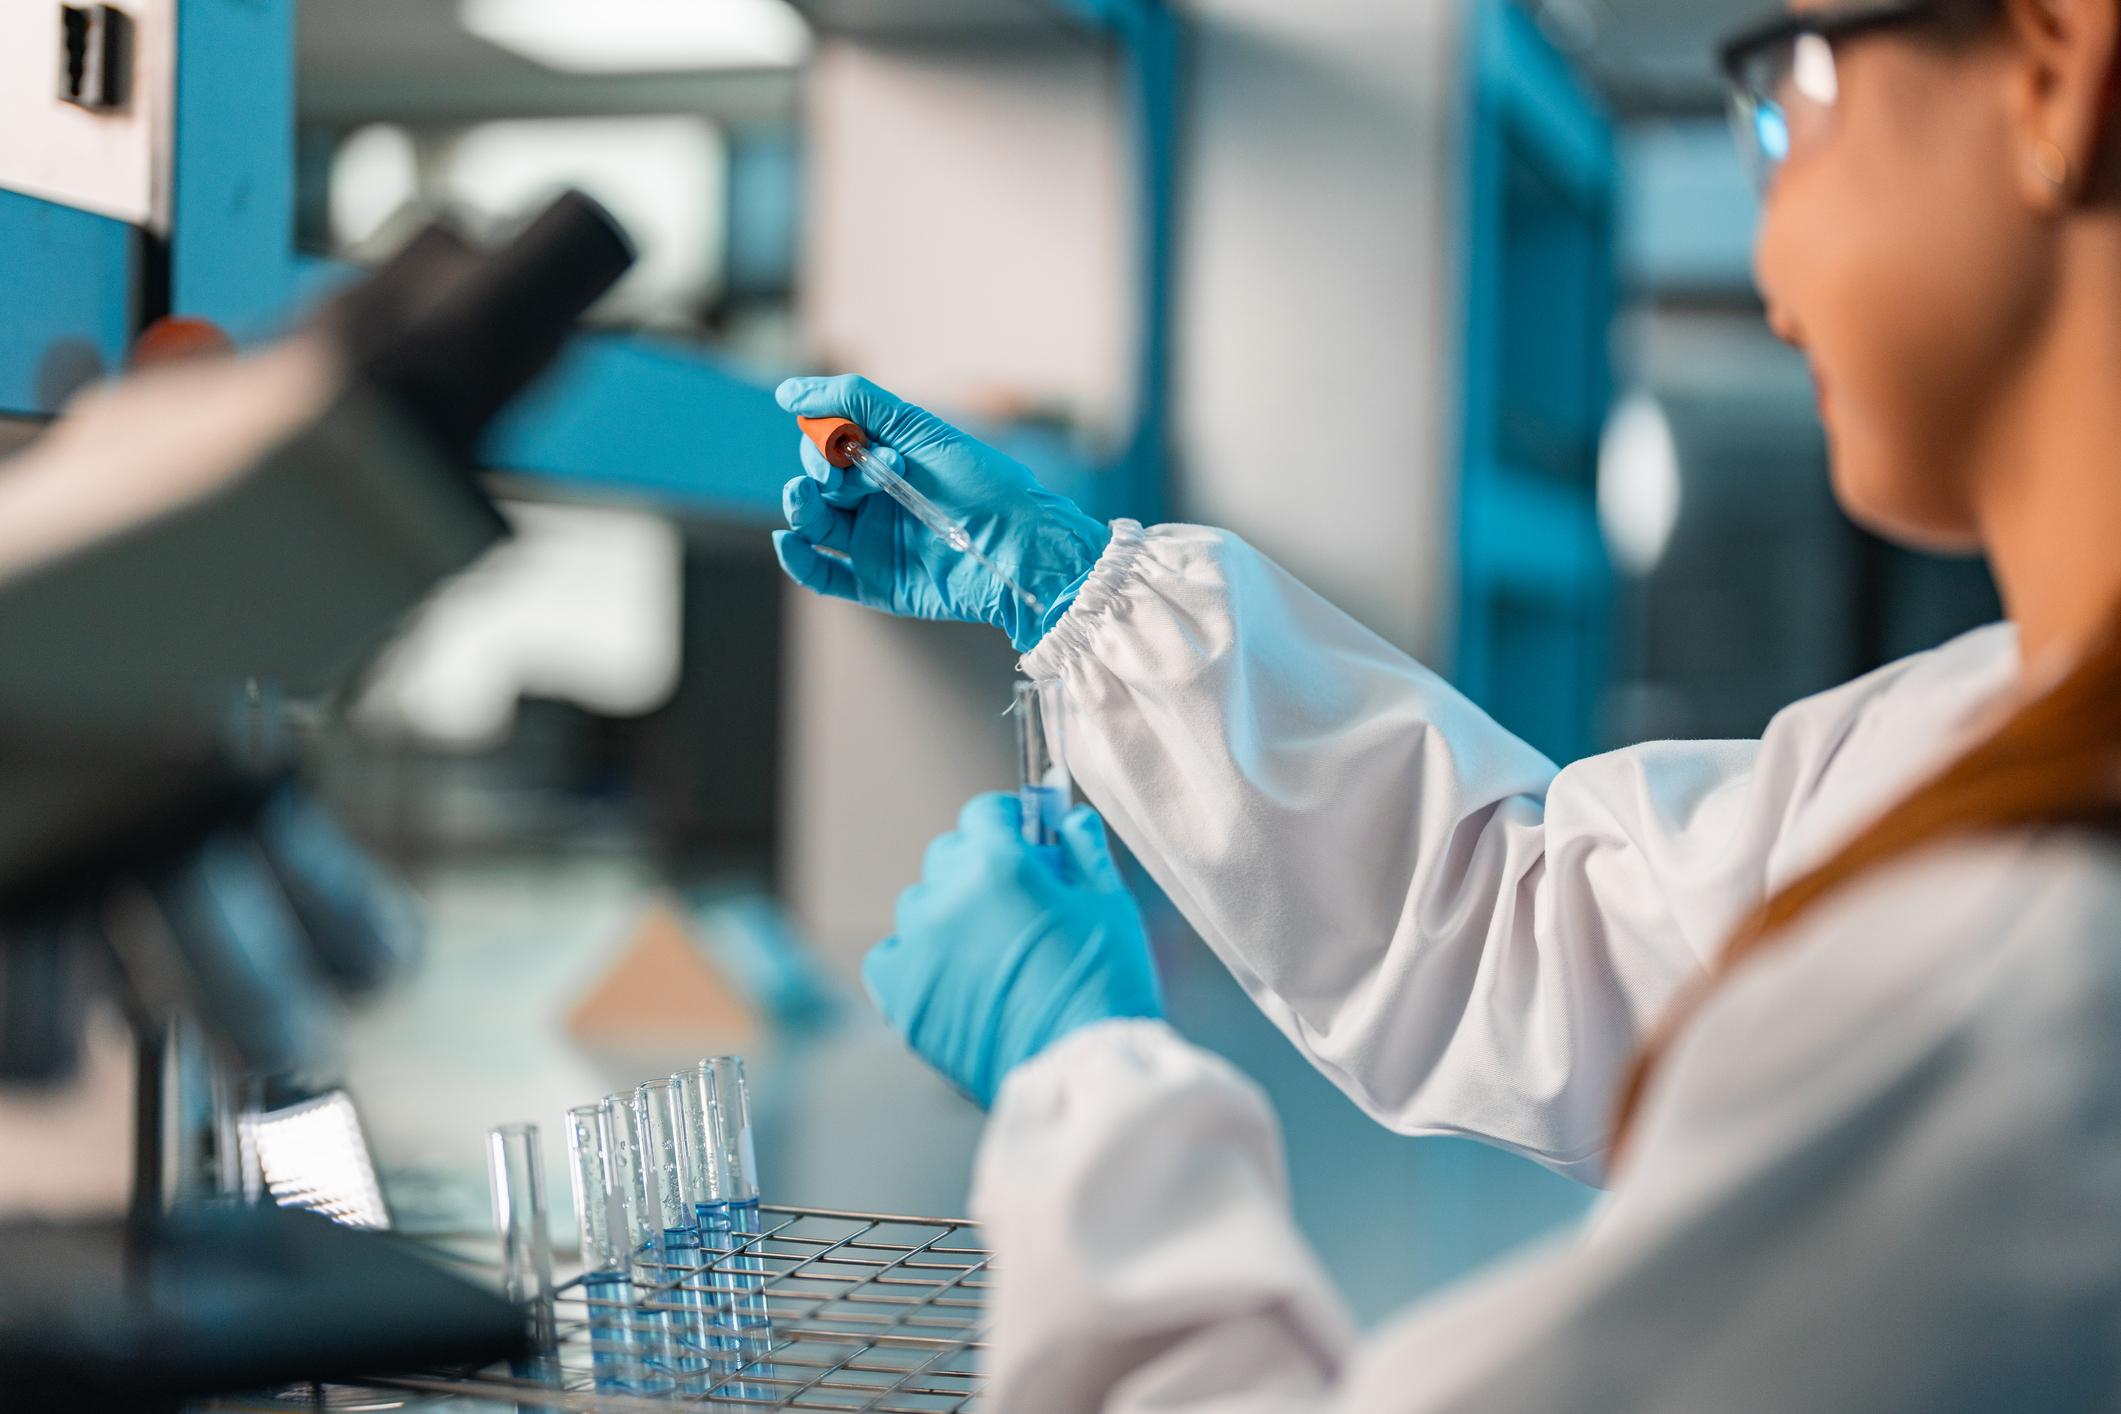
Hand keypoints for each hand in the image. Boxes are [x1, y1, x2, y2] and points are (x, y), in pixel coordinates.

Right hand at [772, 376, 1111, 651]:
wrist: (1020, 547)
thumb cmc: (982, 483)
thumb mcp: (920, 429)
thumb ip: (858, 402)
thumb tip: (789, 392)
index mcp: (890, 459)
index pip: (833, 441)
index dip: (828, 437)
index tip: (847, 439)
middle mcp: (878, 499)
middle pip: (821, 480)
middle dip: (821, 470)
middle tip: (846, 474)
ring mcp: (875, 541)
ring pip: (814, 522)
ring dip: (799, 506)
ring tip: (804, 497)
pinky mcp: (876, 582)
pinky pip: (821, 573)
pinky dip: (798, 559)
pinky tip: (790, 540)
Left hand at [865, 793, 1161, 1106]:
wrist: (1082, 1068)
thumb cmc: (1104, 984)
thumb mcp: (1109, 902)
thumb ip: (1083, 850)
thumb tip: (1068, 822)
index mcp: (997, 865)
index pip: (983, 813)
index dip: (1007, 823)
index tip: (1022, 840)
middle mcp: (947, 898)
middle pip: (948, 856)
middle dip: (978, 868)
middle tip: (1014, 903)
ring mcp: (918, 948)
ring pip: (921, 906)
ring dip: (949, 916)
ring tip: (990, 952)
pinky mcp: (901, 995)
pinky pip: (892, 955)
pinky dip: (917, 960)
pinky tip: (955, 977)